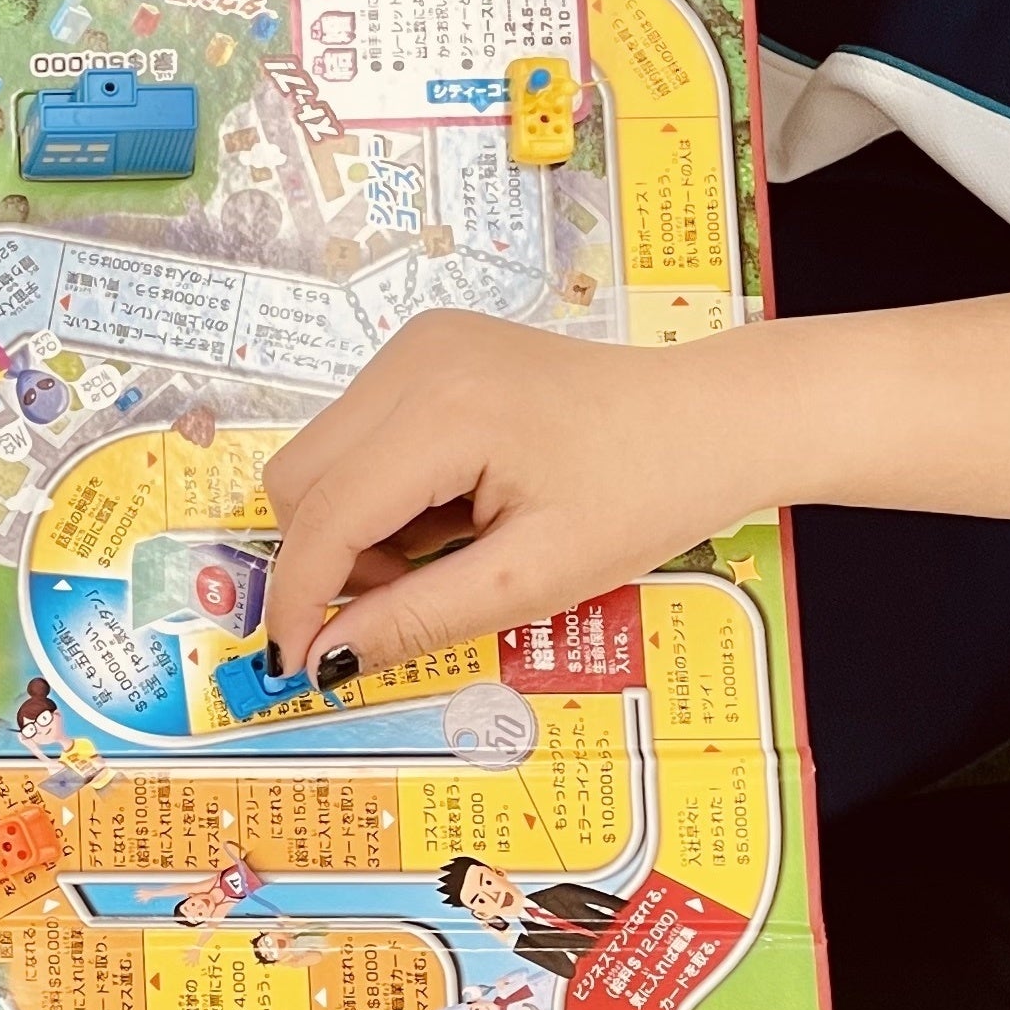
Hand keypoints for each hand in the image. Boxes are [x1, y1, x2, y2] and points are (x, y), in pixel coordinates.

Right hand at [258, 314, 782, 686]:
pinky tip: (447, 507)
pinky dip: (376, 492)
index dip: (300, 599)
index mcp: (446, 412)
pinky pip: (353, 436)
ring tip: (441, 547)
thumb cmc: (645, 492)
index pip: (325, 517)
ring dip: (352, 526)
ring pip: (318, 459)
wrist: (711, 417)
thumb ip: (416, 619)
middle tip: (401, 597)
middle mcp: (414, 361)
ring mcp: (415, 346)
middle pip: (298, 480)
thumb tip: (324, 659)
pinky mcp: (423, 351)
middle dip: (327, 558)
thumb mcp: (533, 578)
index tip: (299, 663)